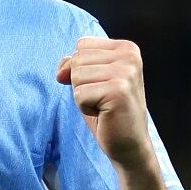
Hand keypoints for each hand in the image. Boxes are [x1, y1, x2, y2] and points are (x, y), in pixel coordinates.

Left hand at [57, 37, 155, 169]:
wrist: (129, 145)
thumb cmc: (108, 112)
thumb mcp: (90, 81)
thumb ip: (74, 65)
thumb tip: (60, 70)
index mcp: (127, 48)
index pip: (82, 45)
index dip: (81, 68)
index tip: (102, 86)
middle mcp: (130, 56)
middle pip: (77, 59)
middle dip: (81, 83)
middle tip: (103, 99)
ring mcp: (126, 72)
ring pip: (76, 76)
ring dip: (83, 96)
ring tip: (103, 105)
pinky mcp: (118, 91)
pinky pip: (79, 94)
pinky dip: (85, 108)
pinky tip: (104, 114)